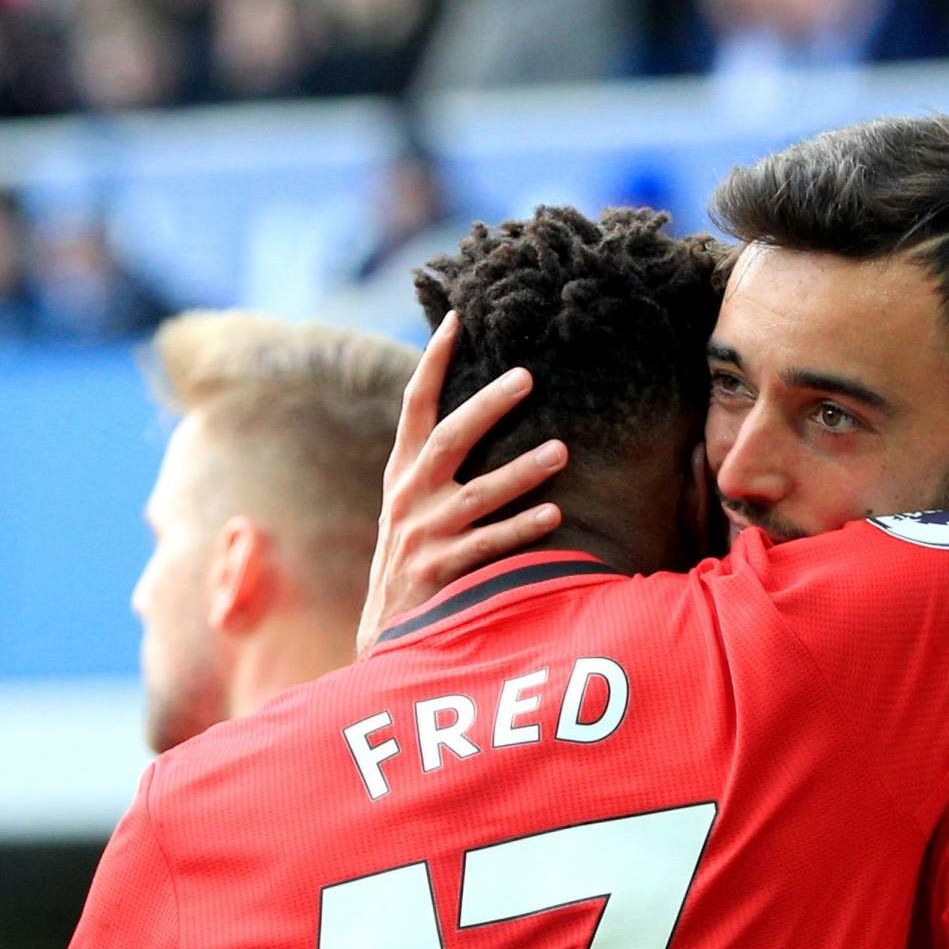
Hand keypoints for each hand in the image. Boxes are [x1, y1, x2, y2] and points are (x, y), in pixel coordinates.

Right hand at [358, 311, 569, 655]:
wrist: (386, 630)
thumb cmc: (411, 559)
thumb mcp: (411, 506)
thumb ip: (435, 465)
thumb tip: (479, 416)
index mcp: (401, 473)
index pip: (414, 406)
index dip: (433, 361)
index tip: (456, 318)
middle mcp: (409, 496)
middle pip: (450, 438)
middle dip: (488, 405)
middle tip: (527, 376)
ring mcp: (423, 534)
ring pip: (478, 493)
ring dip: (522, 471)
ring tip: (562, 451)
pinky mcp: (440, 571)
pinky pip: (489, 545)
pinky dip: (522, 530)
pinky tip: (555, 517)